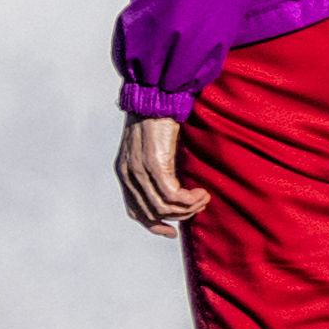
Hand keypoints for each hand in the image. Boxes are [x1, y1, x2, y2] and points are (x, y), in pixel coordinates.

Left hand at [117, 114, 207, 235]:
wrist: (157, 95)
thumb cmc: (158, 118)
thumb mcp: (151, 148)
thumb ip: (155, 168)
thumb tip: (174, 188)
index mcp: (125, 172)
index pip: (134, 211)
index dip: (153, 226)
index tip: (172, 232)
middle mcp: (129, 175)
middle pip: (151, 214)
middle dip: (179, 217)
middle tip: (199, 206)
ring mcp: (140, 171)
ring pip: (164, 208)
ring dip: (188, 209)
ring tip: (203, 198)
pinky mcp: (155, 166)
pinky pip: (173, 196)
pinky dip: (190, 200)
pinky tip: (202, 193)